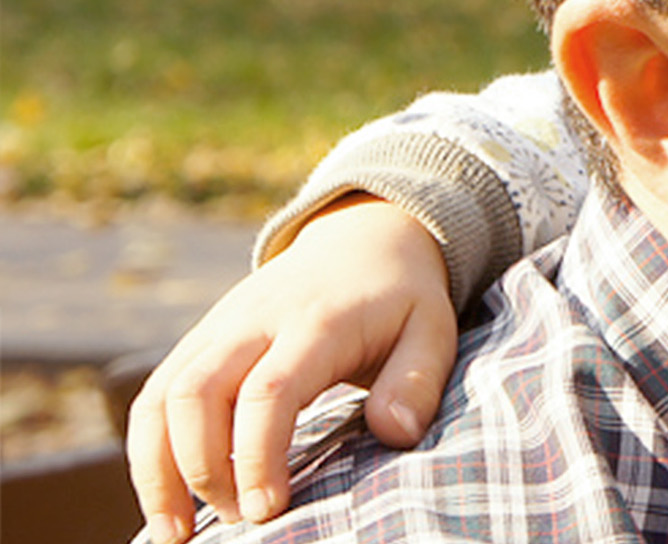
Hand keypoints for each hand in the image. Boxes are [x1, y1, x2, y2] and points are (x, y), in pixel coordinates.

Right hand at [125, 194, 457, 542]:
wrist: (364, 238)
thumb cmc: (401, 299)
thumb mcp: (432, 329)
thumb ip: (417, 381)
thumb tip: (396, 434)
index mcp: (316, 321)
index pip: (270, 390)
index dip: (258, 454)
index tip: (267, 510)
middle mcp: (254, 321)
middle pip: (198, 393)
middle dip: (203, 468)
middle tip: (235, 522)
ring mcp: (218, 328)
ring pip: (161, 396)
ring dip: (157, 468)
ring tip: (175, 532)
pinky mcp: (199, 340)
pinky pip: (154, 395)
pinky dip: (148, 450)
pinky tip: (166, 498)